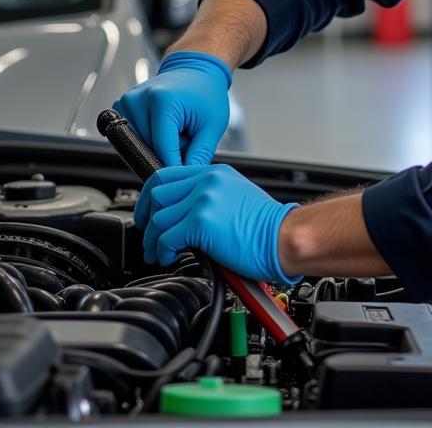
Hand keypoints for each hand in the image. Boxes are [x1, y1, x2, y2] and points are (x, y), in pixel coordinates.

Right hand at [113, 50, 231, 166]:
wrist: (196, 69)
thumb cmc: (205, 93)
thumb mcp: (212, 125)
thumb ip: (199, 155)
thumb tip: (184, 178)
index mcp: (161, 101)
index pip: (162, 150)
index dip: (175, 166)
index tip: (184, 173)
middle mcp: (138, 100)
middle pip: (148, 149)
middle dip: (168, 153)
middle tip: (186, 138)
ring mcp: (126, 103)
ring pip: (138, 146)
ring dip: (157, 146)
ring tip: (176, 130)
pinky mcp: (121, 107)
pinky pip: (131, 137)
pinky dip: (148, 138)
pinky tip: (163, 127)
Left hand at [134, 163, 299, 282]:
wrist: (284, 236)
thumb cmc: (267, 225)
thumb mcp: (237, 196)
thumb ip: (210, 196)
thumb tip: (186, 212)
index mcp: (215, 173)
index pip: (168, 175)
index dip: (151, 195)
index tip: (148, 212)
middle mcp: (207, 181)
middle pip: (157, 193)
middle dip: (147, 218)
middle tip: (149, 236)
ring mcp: (203, 200)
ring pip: (159, 218)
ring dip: (153, 240)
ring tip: (159, 253)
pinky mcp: (201, 222)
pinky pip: (167, 238)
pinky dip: (163, 251)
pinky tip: (170, 257)